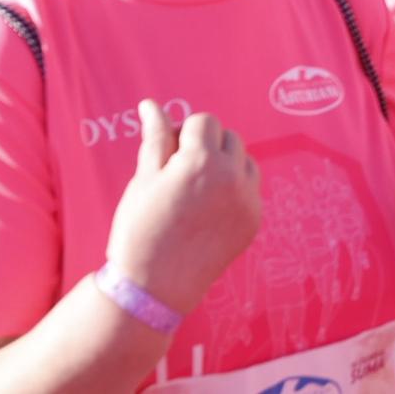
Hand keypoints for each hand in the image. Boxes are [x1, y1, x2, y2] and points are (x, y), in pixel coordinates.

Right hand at [105, 103, 261, 313]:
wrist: (153, 290)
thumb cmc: (140, 230)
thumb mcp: (143, 179)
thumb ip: (156, 138)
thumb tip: (151, 105)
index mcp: (202, 161)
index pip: (204, 121)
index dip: (183, 135)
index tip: (168, 159)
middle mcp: (233, 177)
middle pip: (228, 137)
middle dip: (206, 146)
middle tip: (180, 174)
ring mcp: (248, 201)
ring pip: (244, 160)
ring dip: (225, 165)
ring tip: (197, 191)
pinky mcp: (254, 221)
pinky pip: (251, 189)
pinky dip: (234, 190)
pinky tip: (209, 210)